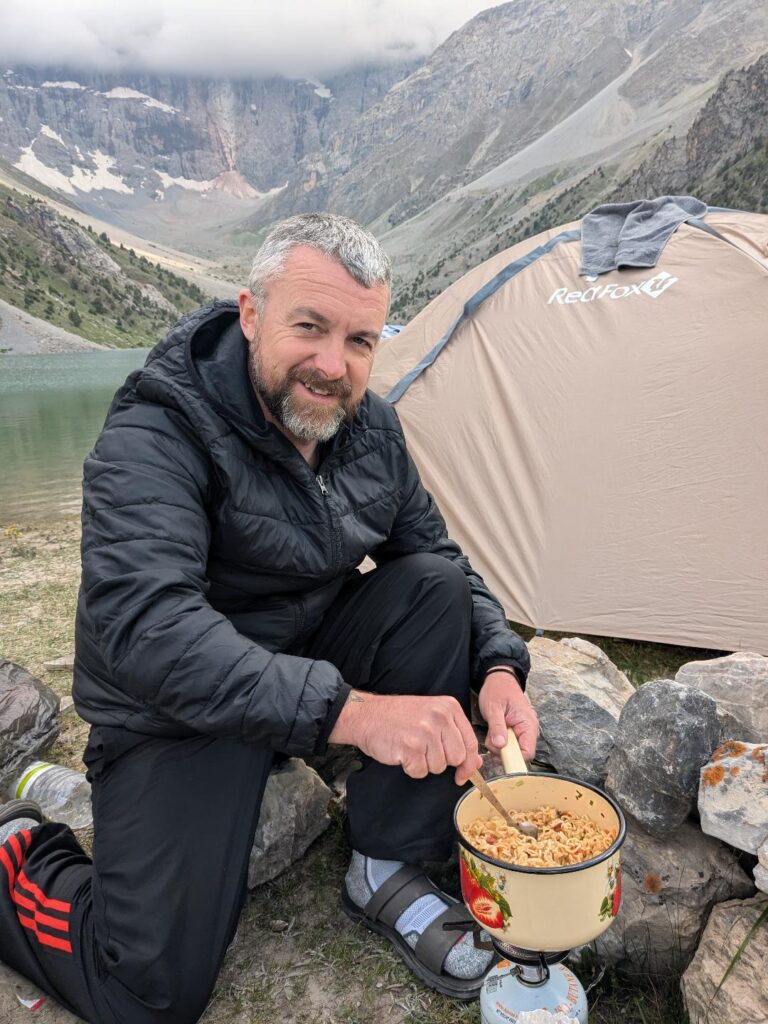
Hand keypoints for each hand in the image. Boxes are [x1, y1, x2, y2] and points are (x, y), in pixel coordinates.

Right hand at [328, 691, 481, 784]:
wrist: (366, 715)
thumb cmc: (399, 717)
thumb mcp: (432, 717)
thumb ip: (456, 737)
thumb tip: (476, 763)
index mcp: (449, 707)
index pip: (470, 742)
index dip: (468, 762)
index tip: (463, 772)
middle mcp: (439, 717)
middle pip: (456, 758)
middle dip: (442, 761)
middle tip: (425, 751)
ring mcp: (425, 732)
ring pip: (438, 767)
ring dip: (424, 764)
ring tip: (411, 747)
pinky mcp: (410, 747)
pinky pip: (420, 772)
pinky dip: (410, 768)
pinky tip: (401, 752)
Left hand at [478, 671, 538, 762]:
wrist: (498, 679)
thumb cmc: (497, 690)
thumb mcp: (494, 708)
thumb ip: (497, 727)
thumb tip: (500, 745)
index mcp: (528, 724)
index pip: (527, 753)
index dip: (513, 758)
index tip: (498, 754)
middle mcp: (529, 730)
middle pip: (519, 754)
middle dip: (503, 752)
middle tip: (491, 740)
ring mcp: (523, 732)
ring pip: (513, 751)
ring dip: (499, 747)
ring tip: (491, 732)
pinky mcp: (516, 732)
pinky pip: (509, 745)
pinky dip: (499, 743)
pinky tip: (493, 733)